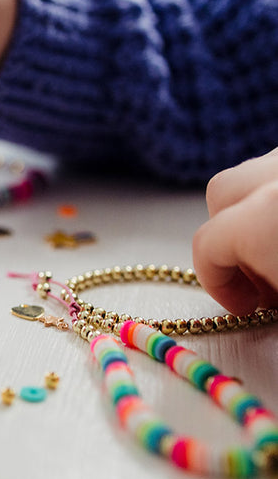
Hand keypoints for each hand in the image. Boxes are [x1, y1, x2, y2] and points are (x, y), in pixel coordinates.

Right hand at [193, 147, 277, 314]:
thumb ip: (271, 288)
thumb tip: (267, 292)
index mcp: (266, 215)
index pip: (208, 245)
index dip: (219, 285)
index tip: (244, 307)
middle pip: (224, 193)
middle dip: (230, 237)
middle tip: (258, 276)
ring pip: (259, 172)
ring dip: (258, 211)